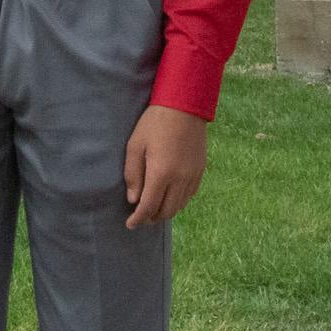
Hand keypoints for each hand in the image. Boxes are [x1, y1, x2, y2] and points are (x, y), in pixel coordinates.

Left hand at [123, 104, 207, 227]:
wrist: (185, 105)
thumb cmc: (155, 122)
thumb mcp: (136, 144)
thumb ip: (133, 174)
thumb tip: (133, 199)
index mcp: (161, 173)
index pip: (149, 206)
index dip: (138, 219)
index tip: (130, 224)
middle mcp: (180, 179)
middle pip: (166, 211)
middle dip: (152, 218)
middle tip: (141, 218)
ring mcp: (192, 176)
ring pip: (179, 206)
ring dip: (165, 212)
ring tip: (154, 209)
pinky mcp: (200, 171)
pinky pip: (189, 196)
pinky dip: (178, 202)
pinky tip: (170, 198)